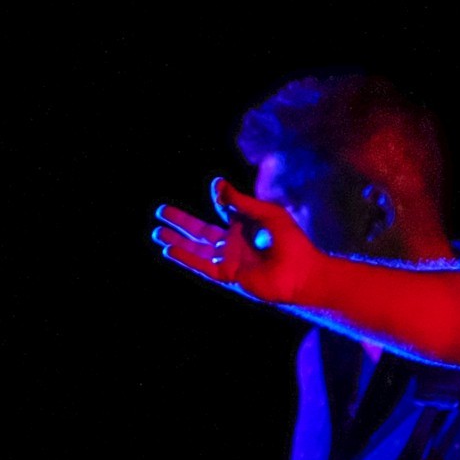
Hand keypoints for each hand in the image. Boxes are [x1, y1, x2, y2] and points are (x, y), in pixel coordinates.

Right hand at [152, 178, 318, 304]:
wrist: (302, 272)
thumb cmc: (291, 242)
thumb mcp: (267, 214)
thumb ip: (241, 202)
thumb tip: (217, 184)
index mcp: (246, 225)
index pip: (225, 208)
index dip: (220, 197)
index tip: (217, 188)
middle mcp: (235, 243)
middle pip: (201, 231)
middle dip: (181, 222)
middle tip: (161, 212)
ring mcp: (230, 260)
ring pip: (197, 249)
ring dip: (177, 241)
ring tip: (157, 233)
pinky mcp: (228, 275)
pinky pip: (202, 266)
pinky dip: (186, 258)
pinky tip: (169, 250)